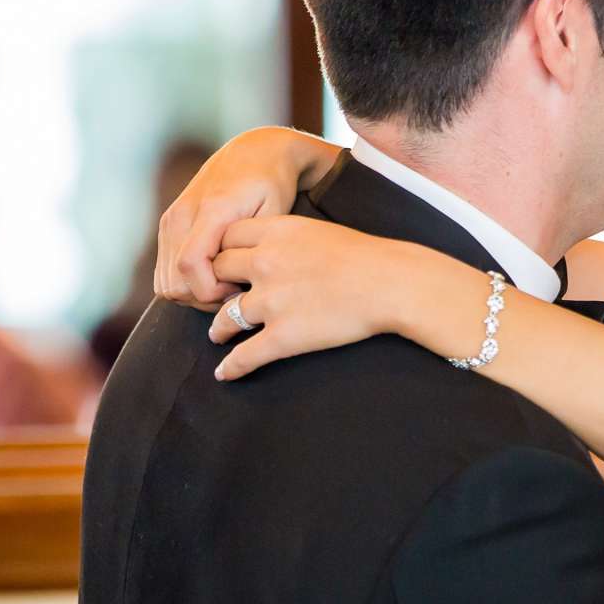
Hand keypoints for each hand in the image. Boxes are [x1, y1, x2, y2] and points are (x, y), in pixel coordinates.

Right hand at [155, 128, 334, 307]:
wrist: (254, 152)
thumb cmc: (272, 184)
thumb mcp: (273, 214)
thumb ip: (249, 247)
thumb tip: (230, 280)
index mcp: (210, 210)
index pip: (190, 266)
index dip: (212, 291)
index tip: (239, 290)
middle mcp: (181, 214)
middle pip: (174, 283)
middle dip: (205, 298)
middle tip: (235, 290)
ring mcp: (170, 220)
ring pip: (166, 283)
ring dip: (195, 293)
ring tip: (226, 282)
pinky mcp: (168, 225)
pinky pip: (165, 272)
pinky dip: (186, 282)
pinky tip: (214, 274)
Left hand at [207, 217, 442, 380]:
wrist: (389, 283)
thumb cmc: (365, 257)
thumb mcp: (318, 229)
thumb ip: (290, 237)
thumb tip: (280, 248)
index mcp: (275, 233)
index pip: (227, 237)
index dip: (222, 250)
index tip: (223, 262)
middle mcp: (265, 264)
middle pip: (219, 272)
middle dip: (214, 285)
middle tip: (215, 296)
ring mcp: (271, 301)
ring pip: (225, 316)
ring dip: (217, 328)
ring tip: (217, 335)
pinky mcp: (283, 336)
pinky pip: (245, 355)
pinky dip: (231, 367)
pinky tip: (224, 373)